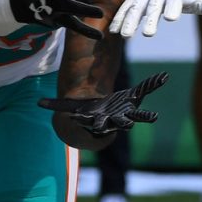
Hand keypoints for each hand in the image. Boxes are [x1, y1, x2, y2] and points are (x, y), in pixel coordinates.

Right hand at [38, 72, 168, 135]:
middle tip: (127, 125)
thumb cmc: (85, 113)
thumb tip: (38, 103)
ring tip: (153, 117)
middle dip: (123, 124)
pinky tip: (162, 77)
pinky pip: (144, 91)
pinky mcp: (134, 101)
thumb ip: (56, 105)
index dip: (96, 125)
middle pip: (120, 124)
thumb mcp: (69, 108)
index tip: (98, 123)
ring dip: (145, 116)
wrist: (102, 117)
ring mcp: (127, 112)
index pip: (98, 125)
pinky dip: (152, 84)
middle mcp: (115, 119)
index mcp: (100, 121)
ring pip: (137, 116)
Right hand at [111, 0, 201, 36]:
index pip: (173, 2)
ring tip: (126, 36)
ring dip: (130, 22)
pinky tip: (113, 32)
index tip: (171, 18)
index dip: (172, 9)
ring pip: (135, 9)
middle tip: (149, 34)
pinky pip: (124, 9)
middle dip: (151, 19)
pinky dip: (119, 19)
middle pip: (153, 7)